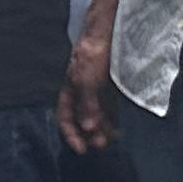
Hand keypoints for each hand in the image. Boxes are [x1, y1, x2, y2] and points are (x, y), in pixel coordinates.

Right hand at [57, 26, 117, 154]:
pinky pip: (110, 107)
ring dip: (102, 128)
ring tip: (112, 139)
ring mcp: (97, 89)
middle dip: (89, 134)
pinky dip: (112, 119)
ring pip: (97, 114)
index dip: (70, 134)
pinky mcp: (111, 86)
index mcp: (69, 90)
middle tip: (100, 145)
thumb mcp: (87, 79)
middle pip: (81, 118)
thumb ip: (87, 104)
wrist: (110, 31)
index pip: (64, 117)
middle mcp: (81, 92)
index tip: (82, 150)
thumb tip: (87, 128)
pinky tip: (118, 127)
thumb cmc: (94, 53)